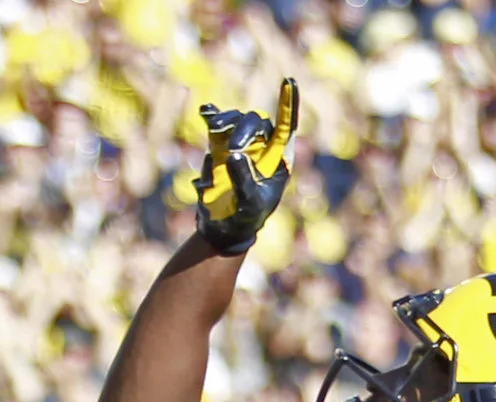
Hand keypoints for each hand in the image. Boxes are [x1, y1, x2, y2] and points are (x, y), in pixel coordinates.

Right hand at [194, 81, 297, 256]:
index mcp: (279, 156)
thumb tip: (233, 154)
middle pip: (255, 121)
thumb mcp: (250, 202)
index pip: (286, 126)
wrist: (225, 226)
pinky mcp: (219, 146)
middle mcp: (261, 144)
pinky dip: (212, 116)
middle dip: (243, 129)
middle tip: (232, 148)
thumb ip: (243, 179)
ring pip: (235, 120)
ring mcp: (240, 143)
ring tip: (213, 128)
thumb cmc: (246, 216)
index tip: (289, 82)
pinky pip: (216, 126)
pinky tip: (206, 110)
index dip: (288, 104)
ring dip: (225, 121)